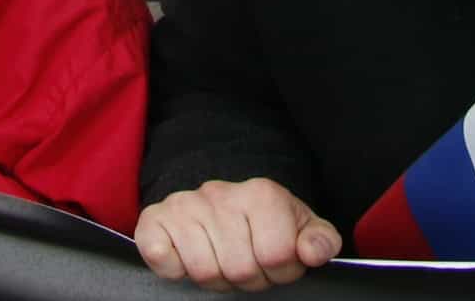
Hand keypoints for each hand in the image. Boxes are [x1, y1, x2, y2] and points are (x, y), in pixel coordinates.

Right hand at [135, 179, 340, 288]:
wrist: (221, 201)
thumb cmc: (264, 222)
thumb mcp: (300, 227)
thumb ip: (320, 240)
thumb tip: (314, 252)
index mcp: (262, 194)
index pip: (277, 255)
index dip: (281, 272)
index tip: (277, 264)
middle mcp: (220, 194)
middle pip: (240, 269)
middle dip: (248, 279)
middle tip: (247, 265)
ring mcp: (185, 205)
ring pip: (204, 271)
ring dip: (215, 278)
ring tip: (222, 260)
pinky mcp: (154, 219)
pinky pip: (161, 258)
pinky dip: (174, 268)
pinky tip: (187, 257)